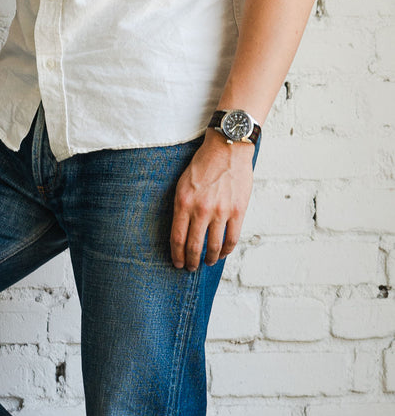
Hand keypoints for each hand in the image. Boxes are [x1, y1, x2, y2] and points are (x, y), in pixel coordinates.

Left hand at [170, 132, 253, 270]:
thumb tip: (181, 231)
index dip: (177, 256)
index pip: (177, 239)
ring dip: (209, 259)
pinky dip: (226, 250)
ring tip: (207, 262)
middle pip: (194, 247)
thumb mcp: (182, 184)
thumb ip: (181, 208)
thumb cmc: (203, 164)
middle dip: (191, 262)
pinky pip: (231, 238)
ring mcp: (221, 211)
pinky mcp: (238, 210)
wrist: (227, 148)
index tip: (178, 263)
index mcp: (184, 203)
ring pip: (213, 246)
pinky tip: (222, 253)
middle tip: (190, 267)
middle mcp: (201, 210)